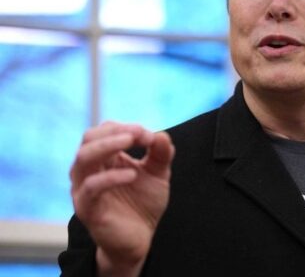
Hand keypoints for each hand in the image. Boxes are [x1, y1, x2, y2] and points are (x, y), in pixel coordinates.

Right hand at [70, 122, 174, 275]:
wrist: (140, 237)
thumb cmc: (143, 202)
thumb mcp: (158, 174)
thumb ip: (161, 154)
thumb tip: (160, 134)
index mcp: (104, 157)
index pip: (105, 130)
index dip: (126, 127)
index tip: (149, 135)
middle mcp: (89, 169)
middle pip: (89, 138)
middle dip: (114, 131)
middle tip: (138, 134)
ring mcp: (84, 188)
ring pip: (83, 158)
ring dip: (108, 145)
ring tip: (131, 142)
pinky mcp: (86, 208)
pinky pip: (91, 187)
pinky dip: (112, 176)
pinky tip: (132, 175)